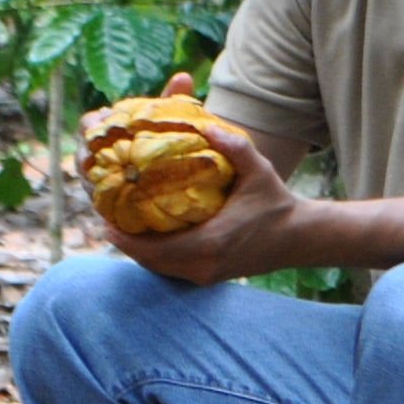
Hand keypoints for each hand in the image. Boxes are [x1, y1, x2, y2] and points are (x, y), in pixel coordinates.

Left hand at [111, 104, 305, 286]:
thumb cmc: (277, 202)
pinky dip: (156, 256)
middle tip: (105, 220)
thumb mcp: (258, 169)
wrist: (299, 237)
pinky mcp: (210, 277)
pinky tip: (146, 237)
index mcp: (210, 243)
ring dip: (139, 251)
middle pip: (150, 261)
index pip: (154, 250)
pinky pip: (172, 270)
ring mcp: (206, 275)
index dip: (125, 240)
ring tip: (120, 227)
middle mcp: (203, 266)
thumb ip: (233, 146)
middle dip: (125, 244)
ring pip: (160, 268)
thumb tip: (207, 126)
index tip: (104, 222)